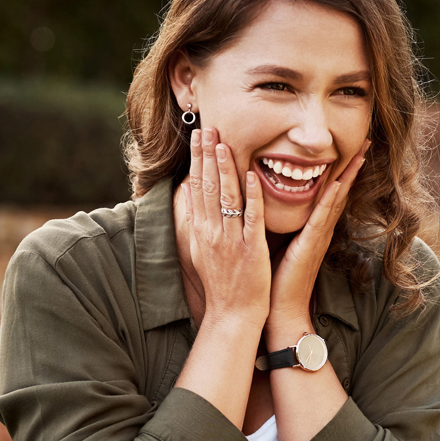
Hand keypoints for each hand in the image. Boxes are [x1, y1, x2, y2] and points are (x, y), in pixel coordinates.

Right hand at [176, 129, 269, 325]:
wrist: (232, 314)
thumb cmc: (221, 283)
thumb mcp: (202, 249)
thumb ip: (197, 221)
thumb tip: (188, 194)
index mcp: (202, 230)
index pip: (197, 188)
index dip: (197, 160)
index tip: (198, 136)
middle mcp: (212, 231)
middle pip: (207, 186)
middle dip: (206, 155)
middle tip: (207, 127)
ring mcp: (230, 239)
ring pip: (226, 197)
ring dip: (224, 168)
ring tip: (223, 142)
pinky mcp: (250, 249)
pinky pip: (250, 218)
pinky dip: (251, 196)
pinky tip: (251, 175)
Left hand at [266, 140, 369, 349]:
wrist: (280, 309)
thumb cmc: (276, 279)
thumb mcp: (279, 242)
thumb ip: (282, 223)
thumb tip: (270, 202)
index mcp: (313, 228)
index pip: (329, 192)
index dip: (340, 169)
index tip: (350, 147)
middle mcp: (320, 229)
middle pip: (340, 189)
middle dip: (352, 165)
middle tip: (366, 141)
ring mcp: (318, 236)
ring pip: (336, 198)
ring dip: (348, 174)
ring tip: (361, 152)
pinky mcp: (310, 244)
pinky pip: (322, 216)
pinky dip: (331, 197)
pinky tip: (338, 181)